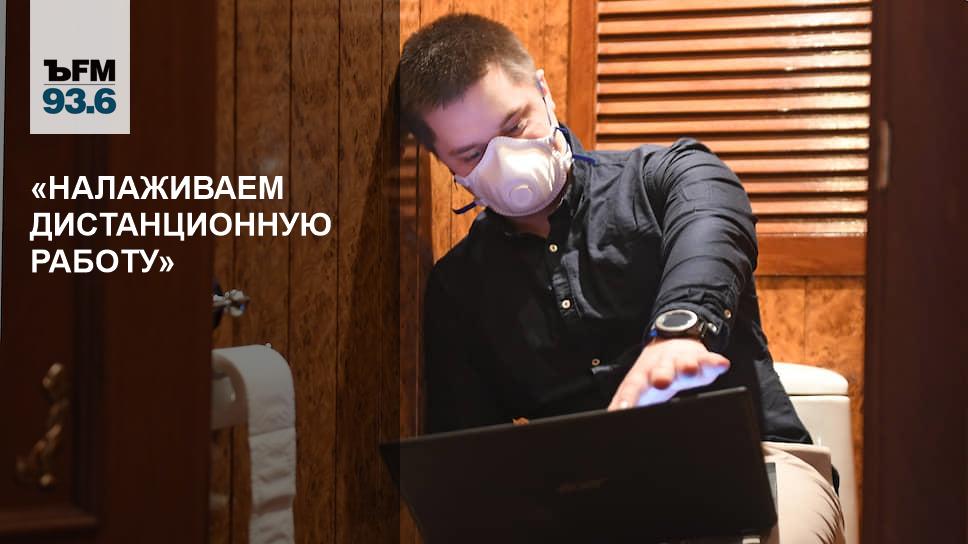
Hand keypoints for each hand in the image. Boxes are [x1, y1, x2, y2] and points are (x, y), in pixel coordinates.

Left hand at [607, 337, 729, 409]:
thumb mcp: (638, 388)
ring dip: (686, 366)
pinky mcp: (702, 360)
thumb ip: (625, 404)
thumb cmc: (653, 374)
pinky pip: (709, 360)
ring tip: (689, 369)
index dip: (627, 400)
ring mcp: (682, 362)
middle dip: (660, 376)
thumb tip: (606, 422)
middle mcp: (661, 368)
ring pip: (684, 363)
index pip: (632, 390)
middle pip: (660, 372)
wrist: (673, 342)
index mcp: (642, 379)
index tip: (621, 411)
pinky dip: (714, 362)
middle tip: (660, 382)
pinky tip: (721, 364)